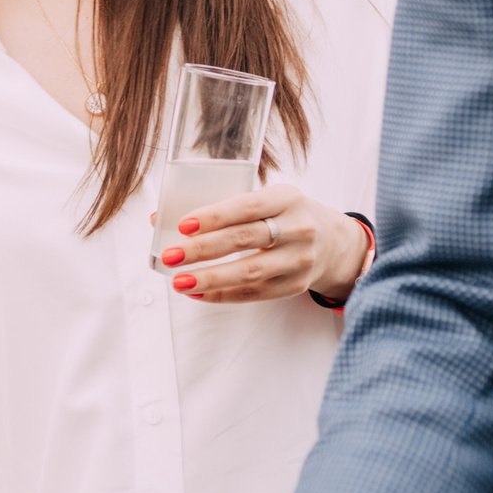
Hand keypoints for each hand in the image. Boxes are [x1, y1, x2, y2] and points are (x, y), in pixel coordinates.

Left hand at [160, 183, 367, 304]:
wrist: (333, 243)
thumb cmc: (285, 216)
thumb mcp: (267, 200)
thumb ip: (222, 206)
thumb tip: (158, 217)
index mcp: (288, 198)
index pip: (248, 206)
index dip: (214, 215)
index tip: (183, 224)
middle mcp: (298, 228)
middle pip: (244, 240)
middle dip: (203, 249)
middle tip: (171, 255)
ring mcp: (299, 260)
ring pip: (249, 272)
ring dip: (209, 279)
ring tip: (178, 280)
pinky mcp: (294, 286)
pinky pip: (253, 293)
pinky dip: (221, 295)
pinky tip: (197, 293)